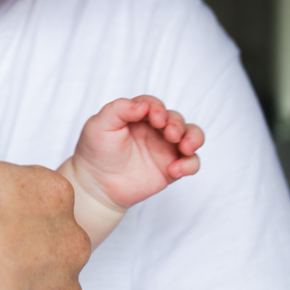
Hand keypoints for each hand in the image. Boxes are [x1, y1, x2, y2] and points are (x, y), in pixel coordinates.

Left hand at [71, 95, 203, 210]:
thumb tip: (143, 105)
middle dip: (177, 123)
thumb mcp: (99, 125)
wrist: (95, 184)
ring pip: (191, 136)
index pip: (154, 105)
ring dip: (193, 138)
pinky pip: (191, 163)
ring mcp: (164, 149)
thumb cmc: (95, 151)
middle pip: (176, 118)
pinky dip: (190, 164)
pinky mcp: (170, 168)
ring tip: (185, 147)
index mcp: (137, 116)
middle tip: (170, 134)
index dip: (158, 109)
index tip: (155, 118)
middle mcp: (154, 130)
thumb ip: (118, 110)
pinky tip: (175, 170)